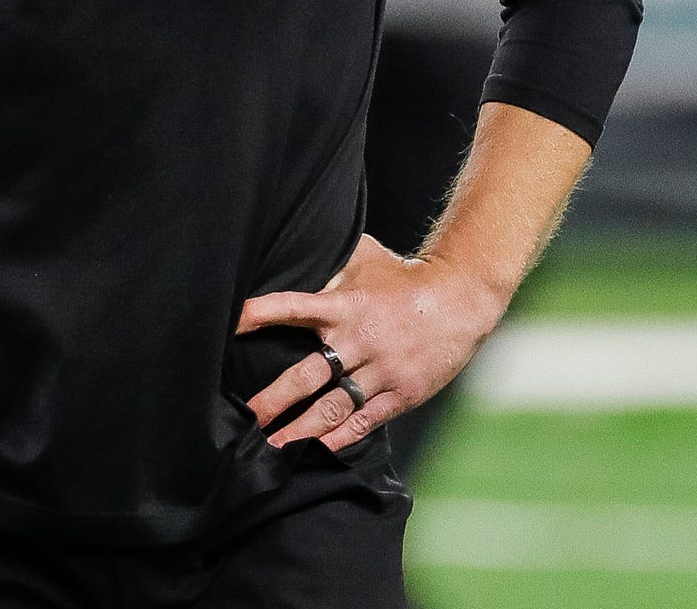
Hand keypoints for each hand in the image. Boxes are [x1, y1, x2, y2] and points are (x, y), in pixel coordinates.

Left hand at [236, 234, 509, 454]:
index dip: (263, 314)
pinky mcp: (402, 393)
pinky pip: (365, 420)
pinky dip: (340, 438)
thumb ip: (330, 262)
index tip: (234, 324)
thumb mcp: (366, 258)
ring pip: (333, 406)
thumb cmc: (406, 276)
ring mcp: (382, 371)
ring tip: (273, 447)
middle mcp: (360, 341)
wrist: (462, 298)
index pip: (295, 307)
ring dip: (301, 429)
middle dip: (275, 398)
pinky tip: (317, 451)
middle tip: (247, 416)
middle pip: (308, 375)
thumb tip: (296, 246)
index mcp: (346, 306)